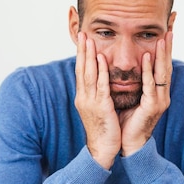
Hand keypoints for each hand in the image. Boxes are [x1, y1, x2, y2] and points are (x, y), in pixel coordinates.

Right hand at [74, 32, 120, 168]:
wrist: (103, 150)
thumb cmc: (103, 130)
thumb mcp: (98, 109)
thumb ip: (98, 95)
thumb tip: (100, 83)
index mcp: (83, 98)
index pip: (80, 72)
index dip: (81, 56)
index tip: (82, 41)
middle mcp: (83, 97)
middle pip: (81, 69)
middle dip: (82, 51)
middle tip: (82, 33)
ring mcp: (90, 102)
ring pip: (88, 74)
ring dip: (89, 55)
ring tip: (89, 39)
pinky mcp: (100, 107)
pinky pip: (100, 85)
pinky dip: (99, 70)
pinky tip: (100, 58)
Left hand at [119, 31, 172, 155]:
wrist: (127, 144)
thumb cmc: (127, 121)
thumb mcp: (132, 98)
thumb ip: (134, 84)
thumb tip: (127, 68)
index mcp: (157, 93)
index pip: (162, 67)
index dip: (165, 51)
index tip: (166, 34)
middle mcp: (162, 95)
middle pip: (167, 67)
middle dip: (168, 49)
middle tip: (170, 30)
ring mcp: (159, 101)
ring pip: (162, 73)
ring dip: (162, 55)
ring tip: (163, 38)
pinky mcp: (152, 107)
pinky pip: (150, 85)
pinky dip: (149, 71)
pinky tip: (147, 58)